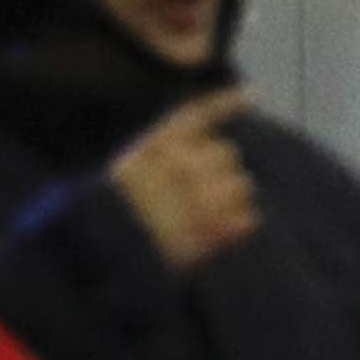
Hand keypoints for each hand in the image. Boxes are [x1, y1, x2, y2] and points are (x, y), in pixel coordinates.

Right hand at [108, 88, 261, 271]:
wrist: (105, 264)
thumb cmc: (111, 219)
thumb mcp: (124, 171)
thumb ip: (158, 149)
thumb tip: (204, 134)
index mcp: (155, 148)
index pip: (198, 115)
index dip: (227, 103)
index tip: (253, 95)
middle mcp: (182, 166)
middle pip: (227, 153)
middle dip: (218, 170)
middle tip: (195, 194)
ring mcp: (202, 199)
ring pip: (242, 185)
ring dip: (230, 199)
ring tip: (203, 217)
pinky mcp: (216, 232)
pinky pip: (248, 218)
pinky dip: (237, 226)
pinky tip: (215, 235)